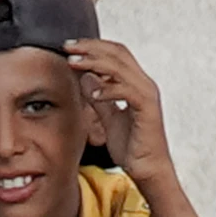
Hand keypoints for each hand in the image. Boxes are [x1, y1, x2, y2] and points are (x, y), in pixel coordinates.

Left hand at [63, 35, 175, 181]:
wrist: (148, 169)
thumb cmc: (132, 147)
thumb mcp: (109, 119)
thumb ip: (100, 99)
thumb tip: (86, 78)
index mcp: (137, 84)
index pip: (117, 54)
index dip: (94, 46)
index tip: (70, 47)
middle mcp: (144, 84)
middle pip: (119, 53)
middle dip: (91, 47)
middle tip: (67, 47)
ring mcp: (147, 95)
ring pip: (120, 67)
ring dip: (95, 62)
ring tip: (74, 63)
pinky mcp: (147, 108)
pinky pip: (126, 90)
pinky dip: (107, 88)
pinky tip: (91, 91)